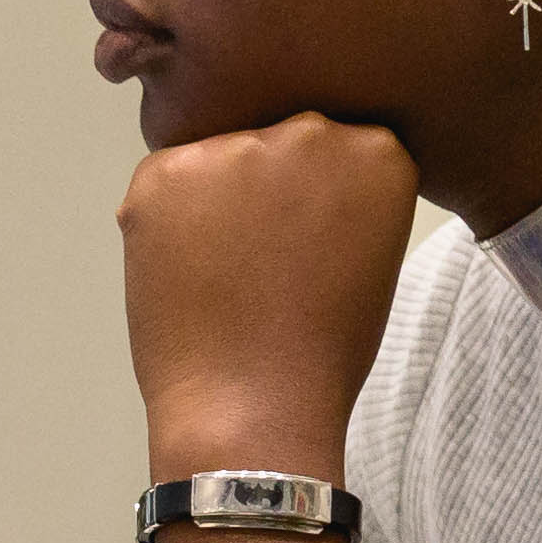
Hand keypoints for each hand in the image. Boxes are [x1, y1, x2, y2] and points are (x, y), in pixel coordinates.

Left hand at [121, 115, 424, 473]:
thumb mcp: (371, 255)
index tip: (312, 246)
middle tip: (264, 264)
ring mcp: (234, 148)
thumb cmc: (320, 352)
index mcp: (377, 151)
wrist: (254, 411)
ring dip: (215, 202)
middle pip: (277, 142)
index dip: (315, 201)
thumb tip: (291, 174)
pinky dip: (167, 222)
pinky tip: (188, 275)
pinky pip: (165, 183)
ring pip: (218, 160)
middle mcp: (310, 132)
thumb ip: (343, 193)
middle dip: (267, 189)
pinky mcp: (164, 172)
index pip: (337, 148)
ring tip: (225, 277)